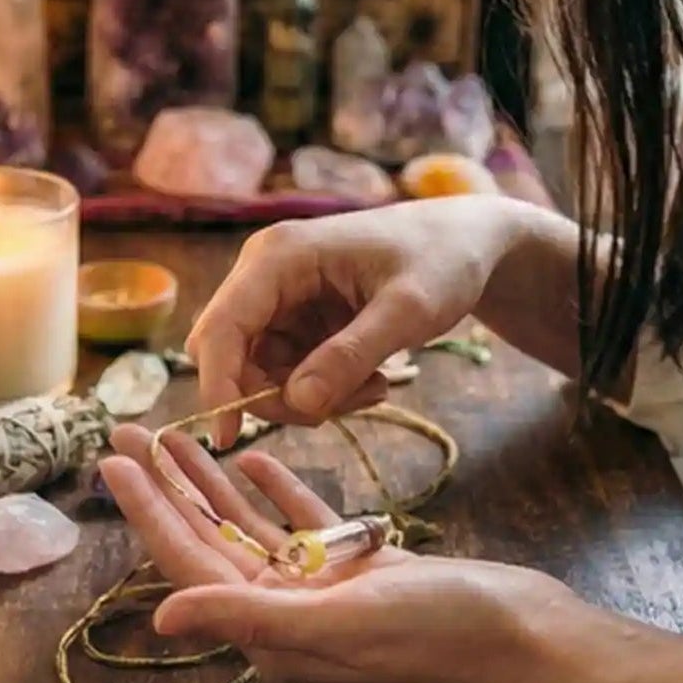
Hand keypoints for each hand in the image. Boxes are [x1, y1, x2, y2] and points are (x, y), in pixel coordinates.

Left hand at [95, 422, 580, 682]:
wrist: (520, 635)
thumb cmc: (437, 631)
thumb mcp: (338, 620)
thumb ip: (248, 616)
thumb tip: (163, 616)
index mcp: (272, 632)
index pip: (190, 563)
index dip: (148, 511)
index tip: (112, 461)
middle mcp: (288, 614)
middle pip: (210, 541)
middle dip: (167, 488)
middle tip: (127, 432)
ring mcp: (324, 591)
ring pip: (251, 528)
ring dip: (214, 482)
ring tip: (177, 434)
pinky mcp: (361, 570)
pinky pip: (305, 524)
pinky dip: (278, 490)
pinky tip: (257, 454)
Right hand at [188, 197, 542, 444]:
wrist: (465, 244)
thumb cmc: (441, 261)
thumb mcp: (408, 310)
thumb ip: (352, 355)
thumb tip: (298, 402)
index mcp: (280, 256)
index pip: (221, 327)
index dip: (216, 384)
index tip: (228, 438)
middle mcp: (265, 274)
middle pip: (233, 357)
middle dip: (279, 396)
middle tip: (344, 406)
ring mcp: (279, 300)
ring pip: (261, 375)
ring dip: (311, 398)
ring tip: (376, 386)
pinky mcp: (296, 322)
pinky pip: (287, 375)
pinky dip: (323, 392)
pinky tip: (372, 379)